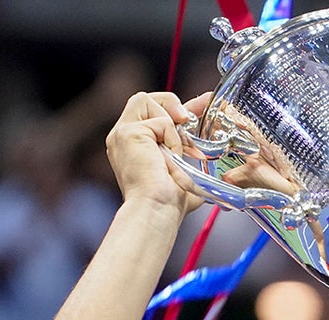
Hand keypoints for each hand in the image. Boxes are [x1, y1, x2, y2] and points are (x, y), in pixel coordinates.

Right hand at [105, 91, 210, 218]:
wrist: (157, 211)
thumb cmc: (168, 203)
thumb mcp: (182, 171)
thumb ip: (188, 152)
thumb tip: (206, 144)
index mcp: (132, 146)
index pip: (153, 114)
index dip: (176, 106)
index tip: (203, 104)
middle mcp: (122, 137)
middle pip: (144, 99)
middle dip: (172, 104)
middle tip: (189, 121)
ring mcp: (122, 133)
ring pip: (148, 101)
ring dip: (171, 126)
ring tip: (177, 152)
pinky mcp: (128, 133)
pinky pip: (161, 121)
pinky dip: (173, 139)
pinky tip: (171, 158)